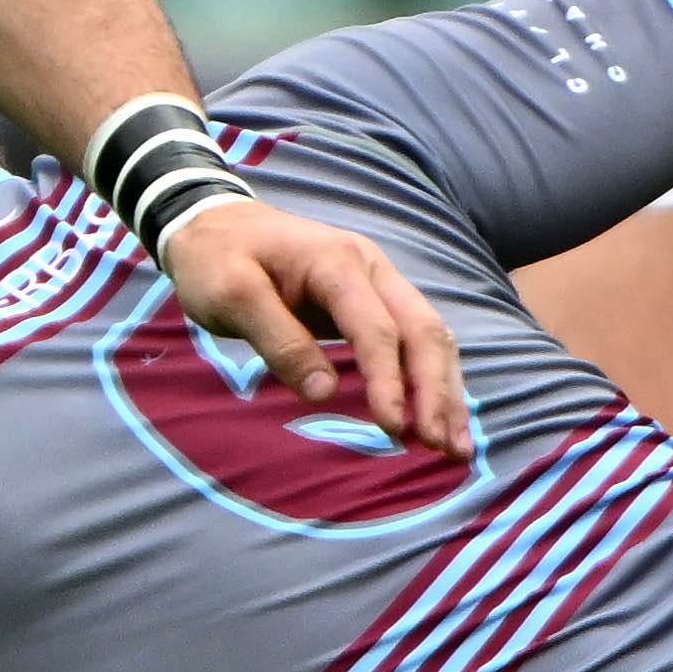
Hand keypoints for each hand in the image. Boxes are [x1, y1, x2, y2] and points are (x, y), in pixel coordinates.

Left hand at [156, 196, 470, 459]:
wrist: (214, 222)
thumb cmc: (217, 260)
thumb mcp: (231, 296)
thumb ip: (277, 340)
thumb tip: (324, 394)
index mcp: (336, 262)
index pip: (377, 328)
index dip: (389, 381)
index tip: (394, 429)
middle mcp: (371, 268)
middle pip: (423, 331)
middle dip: (437, 392)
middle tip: (443, 449)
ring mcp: (378, 283)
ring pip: (431, 336)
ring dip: (447, 392)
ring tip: (457, 448)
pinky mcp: (375, 302)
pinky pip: (416, 341)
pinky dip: (433, 380)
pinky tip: (442, 418)